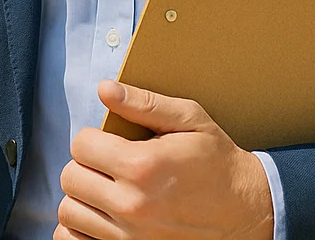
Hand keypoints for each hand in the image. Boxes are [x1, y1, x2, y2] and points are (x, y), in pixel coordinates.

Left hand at [55, 80, 273, 239]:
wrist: (245, 211)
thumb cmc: (218, 162)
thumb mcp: (190, 121)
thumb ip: (145, 103)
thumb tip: (105, 89)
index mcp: (142, 166)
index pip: (81, 145)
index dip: (93, 138)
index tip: (108, 142)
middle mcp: (131, 205)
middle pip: (71, 178)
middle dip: (85, 165)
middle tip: (107, 164)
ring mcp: (129, 237)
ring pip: (69, 212)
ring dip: (82, 197)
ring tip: (105, 189)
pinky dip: (81, 228)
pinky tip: (101, 215)